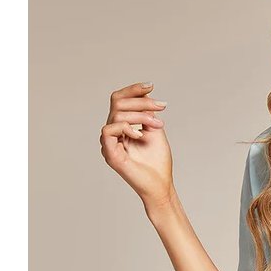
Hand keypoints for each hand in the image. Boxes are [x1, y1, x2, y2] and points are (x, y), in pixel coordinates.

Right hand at [100, 80, 174, 209]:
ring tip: (158, 125)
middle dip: (141, 101)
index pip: (120, 99)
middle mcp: (113, 132)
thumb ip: (147, 112)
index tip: (151, 86)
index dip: (133, 90)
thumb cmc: (158, 162)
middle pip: (118, 102)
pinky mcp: (109, 153)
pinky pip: (109, 130)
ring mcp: (110, 142)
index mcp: (122, 126)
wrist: (160, 185)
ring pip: (117, 113)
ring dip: (141, 115)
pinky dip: (126, 128)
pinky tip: (140, 135)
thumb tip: (144, 92)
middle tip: (161, 107)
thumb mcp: (155, 130)